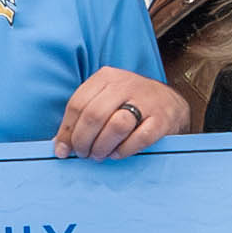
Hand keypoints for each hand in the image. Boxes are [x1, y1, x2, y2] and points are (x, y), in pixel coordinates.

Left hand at [56, 68, 184, 160]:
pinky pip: (139, 138)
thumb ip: (83, 116)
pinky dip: (124, 150)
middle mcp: (126, 84)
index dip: (66, 131)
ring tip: (99, 155)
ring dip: (102, 147)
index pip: (77, 104)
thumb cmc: (130, 105)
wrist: (171, 104)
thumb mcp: (106, 99)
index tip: (63, 150)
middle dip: (83, 141)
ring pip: (115, 126)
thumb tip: (60, 145)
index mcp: (107, 77)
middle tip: (83, 155)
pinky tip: (118, 153)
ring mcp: (146, 100)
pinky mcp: (161, 119)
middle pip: (93, 115)